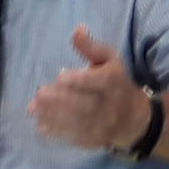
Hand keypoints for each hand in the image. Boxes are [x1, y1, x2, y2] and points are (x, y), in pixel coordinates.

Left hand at [29, 25, 154, 152]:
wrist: (133, 118)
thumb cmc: (116, 83)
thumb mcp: (109, 60)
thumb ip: (91, 47)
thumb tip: (78, 28)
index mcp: (114, 82)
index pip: (100, 82)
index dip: (81, 80)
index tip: (60, 76)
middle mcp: (110, 105)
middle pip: (87, 104)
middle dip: (62, 100)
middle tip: (41, 93)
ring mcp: (102, 125)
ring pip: (79, 122)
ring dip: (54, 116)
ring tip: (34, 108)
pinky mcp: (93, 140)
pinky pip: (75, 137)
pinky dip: (57, 132)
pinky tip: (41, 124)